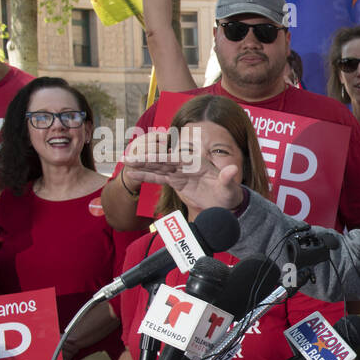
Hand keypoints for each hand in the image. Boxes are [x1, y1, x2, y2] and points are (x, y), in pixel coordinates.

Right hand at [121, 130, 242, 211]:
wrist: (226, 203)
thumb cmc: (229, 194)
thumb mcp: (229, 188)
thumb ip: (228, 178)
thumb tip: (233, 169)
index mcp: (196, 162)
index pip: (176, 158)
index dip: (161, 157)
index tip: (147, 156)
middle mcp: (186, 164)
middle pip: (163, 160)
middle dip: (146, 159)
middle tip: (129, 158)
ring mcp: (179, 172)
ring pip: (158, 168)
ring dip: (142, 166)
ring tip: (126, 163)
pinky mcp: (176, 181)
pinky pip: (159, 178)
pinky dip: (147, 177)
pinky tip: (133, 174)